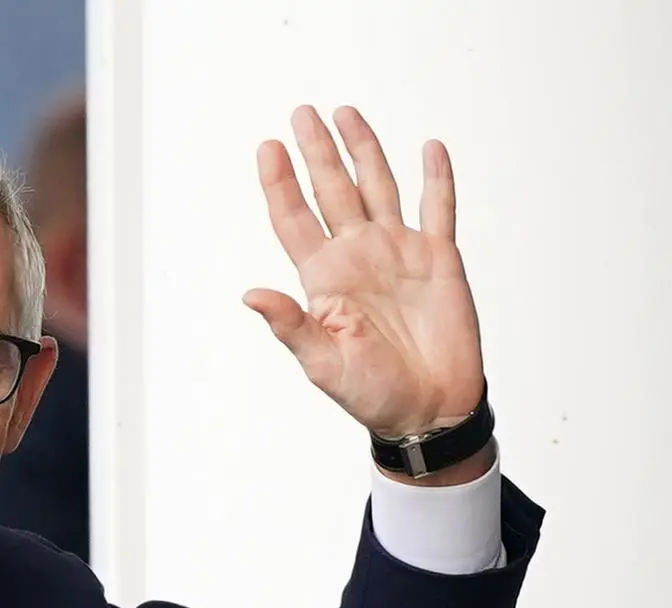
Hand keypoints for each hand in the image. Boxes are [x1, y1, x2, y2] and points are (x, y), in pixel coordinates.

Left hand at [244, 106, 484, 438]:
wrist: (428, 411)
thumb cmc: (371, 394)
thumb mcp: (322, 363)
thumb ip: (290, 324)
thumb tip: (250, 293)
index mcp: (324, 279)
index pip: (295, 219)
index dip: (280, 184)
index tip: (268, 148)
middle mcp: (358, 257)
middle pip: (333, 191)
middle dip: (317, 152)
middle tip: (302, 114)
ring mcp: (398, 253)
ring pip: (378, 188)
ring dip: (364, 151)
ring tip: (346, 114)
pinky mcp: (439, 261)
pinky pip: (438, 209)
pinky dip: (437, 179)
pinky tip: (429, 148)